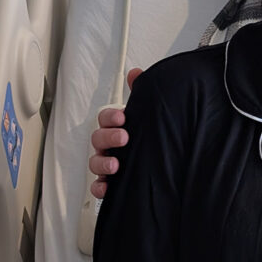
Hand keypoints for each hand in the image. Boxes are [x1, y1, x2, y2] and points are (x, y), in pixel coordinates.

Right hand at [88, 68, 141, 198]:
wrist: (166, 163)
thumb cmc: (151, 136)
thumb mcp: (150, 115)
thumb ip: (143, 93)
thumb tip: (137, 74)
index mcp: (117, 127)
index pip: (106, 118)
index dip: (110, 117)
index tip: (122, 117)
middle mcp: (110, 145)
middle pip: (98, 139)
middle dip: (108, 137)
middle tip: (123, 137)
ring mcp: (109, 163)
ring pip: (95, 162)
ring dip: (102, 163)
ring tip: (115, 165)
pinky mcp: (112, 182)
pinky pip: (99, 186)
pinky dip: (100, 187)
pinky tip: (107, 187)